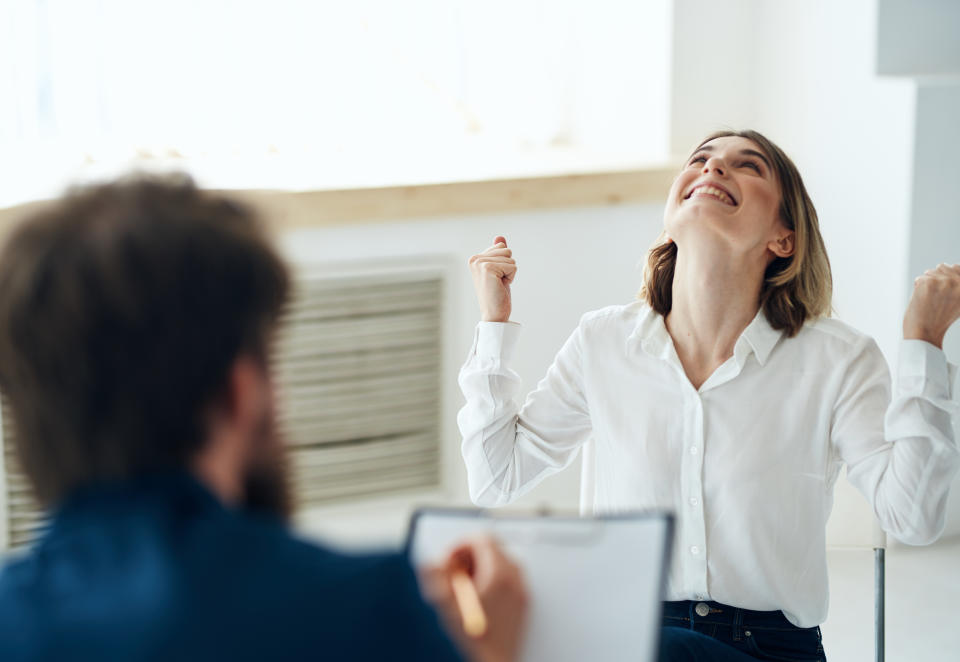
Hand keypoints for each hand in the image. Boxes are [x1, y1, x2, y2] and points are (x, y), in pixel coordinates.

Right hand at [421, 536, 527, 661]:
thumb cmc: (473, 643)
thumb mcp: (445, 605)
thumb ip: (435, 577)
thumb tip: (431, 565)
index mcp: (499, 574)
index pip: (482, 538)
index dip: (460, 545)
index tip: (449, 561)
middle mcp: (515, 580)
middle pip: (492, 549)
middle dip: (468, 558)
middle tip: (452, 575)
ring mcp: (520, 593)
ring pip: (500, 564)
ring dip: (478, 570)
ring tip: (461, 591)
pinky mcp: (521, 606)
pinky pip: (506, 580)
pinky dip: (489, 582)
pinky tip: (473, 602)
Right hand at [468, 236, 516, 322]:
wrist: (494, 313)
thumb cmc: (497, 294)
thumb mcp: (499, 269)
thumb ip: (498, 253)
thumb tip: (499, 237)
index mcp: (475, 258)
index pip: (501, 247)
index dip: (504, 263)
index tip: (496, 277)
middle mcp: (475, 259)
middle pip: (506, 250)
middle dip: (508, 267)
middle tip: (498, 282)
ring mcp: (480, 263)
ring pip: (510, 258)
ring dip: (509, 273)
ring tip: (499, 284)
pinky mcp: (488, 268)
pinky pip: (512, 266)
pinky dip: (511, 277)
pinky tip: (501, 286)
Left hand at [903, 263, 959, 348]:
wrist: (925, 334)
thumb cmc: (939, 320)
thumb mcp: (958, 302)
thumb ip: (958, 286)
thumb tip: (953, 266)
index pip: (957, 267)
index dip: (947, 276)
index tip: (941, 291)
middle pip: (942, 267)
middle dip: (936, 280)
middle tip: (935, 299)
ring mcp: (944, 282)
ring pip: (930, 272)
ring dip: (926, 284)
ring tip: (930, 301)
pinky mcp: (929, 283)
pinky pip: (920, 279)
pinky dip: (918, 288)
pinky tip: (922, 301)